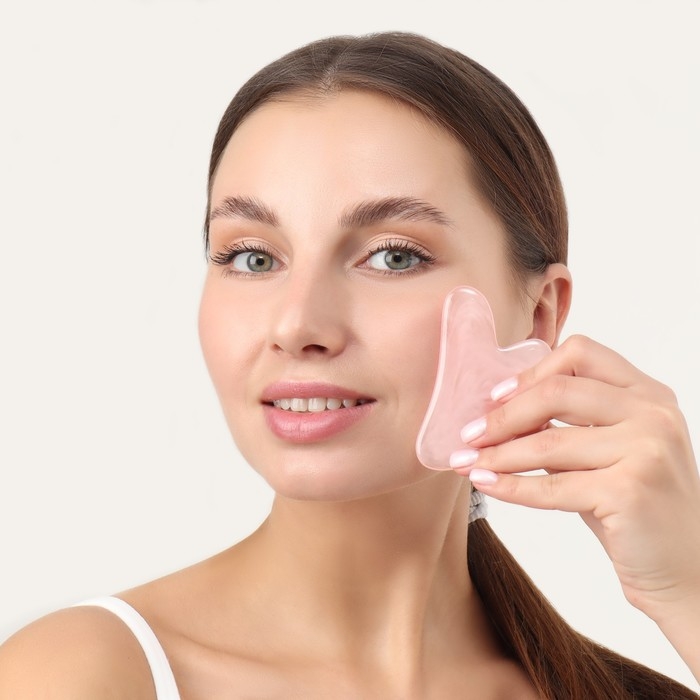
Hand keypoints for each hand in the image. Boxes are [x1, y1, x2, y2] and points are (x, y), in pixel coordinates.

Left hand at [450, 334, 699, 619]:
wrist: (685, 570)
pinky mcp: (631, 490)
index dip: (530, 372)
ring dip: (497, 454)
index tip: (493, 396)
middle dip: (503, 414)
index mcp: (647, 393)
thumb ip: (565, 424)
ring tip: (466, 462)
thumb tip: (496, 411)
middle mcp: (653, 413)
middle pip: (558, 391)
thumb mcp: (605, 451)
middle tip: (468, 434)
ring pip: (548, 441)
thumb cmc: (634, 505)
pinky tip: (485, 484)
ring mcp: (647, 449)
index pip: (580, 354)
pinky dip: (510, 486)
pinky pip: (552, 485)